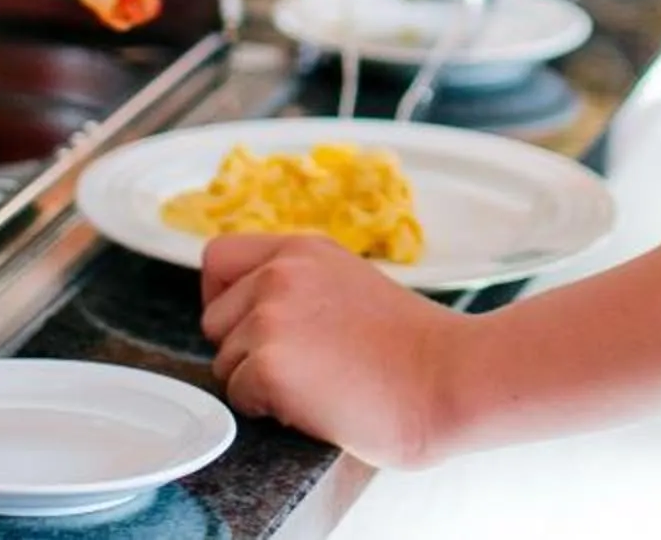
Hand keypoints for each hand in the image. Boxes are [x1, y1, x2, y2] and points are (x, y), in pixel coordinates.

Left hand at [201, 234, 474, 468]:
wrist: (448, 379)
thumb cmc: (412, 349)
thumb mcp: (350, 283)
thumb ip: (301, 285)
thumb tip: (253, 313)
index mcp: (302, 249)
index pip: (218, 257)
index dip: (224, 298)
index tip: (250, 327)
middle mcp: (280, 273)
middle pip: (213, 319)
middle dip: (242, 350)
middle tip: (298, 368)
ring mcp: (272, 317)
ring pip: (223, 362)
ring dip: (256, 383)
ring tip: (315, 386)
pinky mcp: (270, 365)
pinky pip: (238, 397)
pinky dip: (269, 411)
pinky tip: (315, 404)